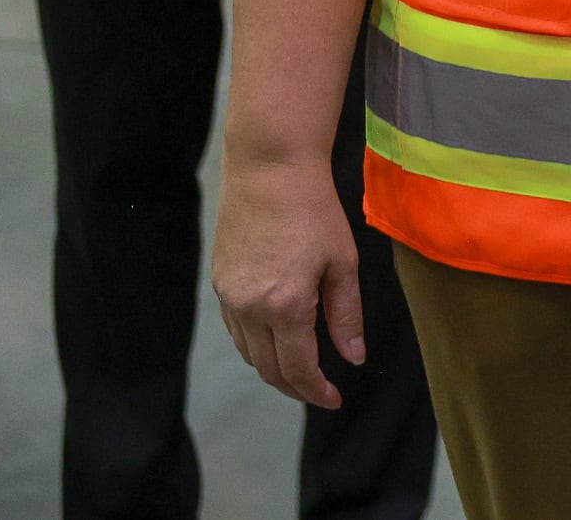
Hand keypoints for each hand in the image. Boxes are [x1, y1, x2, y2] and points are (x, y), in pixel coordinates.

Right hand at [212, 159, 363, 408]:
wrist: (269, 170)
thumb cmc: (315, 210)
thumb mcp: (342, 262)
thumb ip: (346, 315)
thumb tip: (352, 359)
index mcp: (285, 305)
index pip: (298, 368)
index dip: (316, 391)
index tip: (334, 399)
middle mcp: (250, 308)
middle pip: (269, 369)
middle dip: (296, 387)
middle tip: (320, 391)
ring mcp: (229, 298)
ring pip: (249, 354)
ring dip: (274, 369)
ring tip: (302, 370)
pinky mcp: (219, 284)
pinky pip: (237, 331)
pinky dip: (257, 345)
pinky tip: (277, 339)